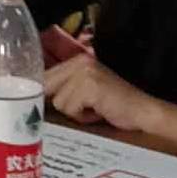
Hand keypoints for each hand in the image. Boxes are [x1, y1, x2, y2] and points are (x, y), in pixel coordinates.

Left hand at [43, 54, 162, 133]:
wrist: (142, 111)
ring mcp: (84, 72)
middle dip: (57, 102)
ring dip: (74, 112)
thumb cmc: (114, 106)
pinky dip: (82, 117)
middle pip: (47, 86)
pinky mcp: (89, 86)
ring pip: (58, 101)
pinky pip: (70, 108)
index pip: (45, 75)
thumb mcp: (86, 91)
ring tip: (93, 110)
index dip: (40, 92)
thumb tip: (35, 97)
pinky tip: (98, 112)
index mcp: (76, 60)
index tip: (36, 103)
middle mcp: (79, 62)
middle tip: (75, 110)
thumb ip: (64, 88)